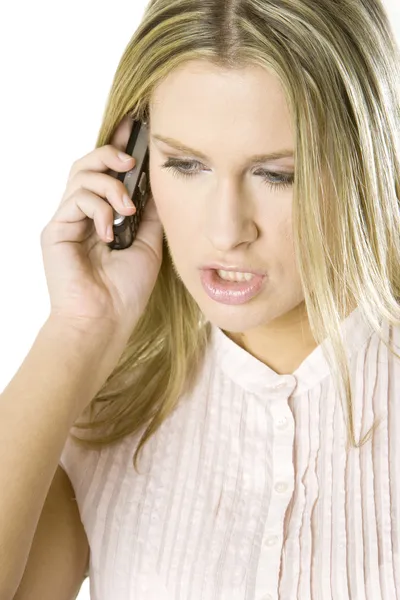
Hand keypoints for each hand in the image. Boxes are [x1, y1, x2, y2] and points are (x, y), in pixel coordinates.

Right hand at [40, 115, 162, 333]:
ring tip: (127, 208)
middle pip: (89, 165)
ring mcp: (69, 220)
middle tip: (132, 161)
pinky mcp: (55, 229)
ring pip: (80, 175)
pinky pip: (76, 199)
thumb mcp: (149, 244)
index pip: (109, 174)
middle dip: (112, 155)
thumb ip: (151, 212)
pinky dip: (98, 208)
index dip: (120, 149)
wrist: (106, 320)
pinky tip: (110, 232)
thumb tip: (160, 183)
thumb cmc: (126, 290)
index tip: (138, 128)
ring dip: (109, 184)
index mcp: (106, 216)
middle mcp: (85, 215)